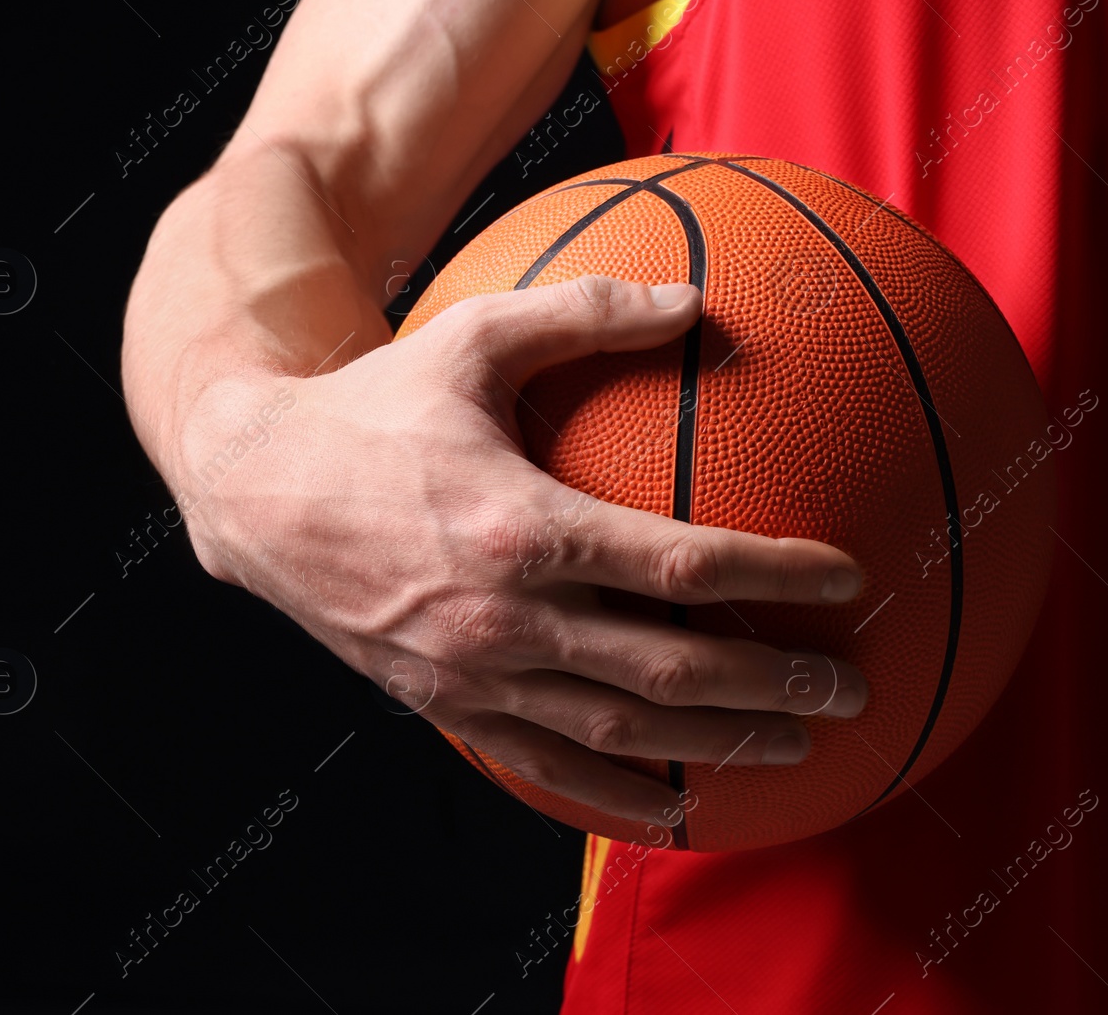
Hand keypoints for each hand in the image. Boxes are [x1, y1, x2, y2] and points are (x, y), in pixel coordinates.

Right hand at [177, 275, 868, 823]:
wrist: (257, 490)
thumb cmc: (374, 407)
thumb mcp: (473, 337)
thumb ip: (586, 315)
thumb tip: (697, 298)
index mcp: (523, 525)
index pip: (683, 566)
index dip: (776, 574)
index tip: (847, 577)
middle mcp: (505, 617)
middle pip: (672, 671)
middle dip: (774, 682)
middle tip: (851, 684)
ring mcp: (475, 675)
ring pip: (621, 734)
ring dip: (718, 744)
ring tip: (794, 744)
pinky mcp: (446, 706)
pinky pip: (544, 768)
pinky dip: (616, 796)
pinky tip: (674, 809)